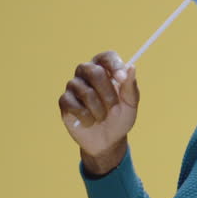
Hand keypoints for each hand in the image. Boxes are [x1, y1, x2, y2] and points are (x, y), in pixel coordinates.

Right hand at [58, 51, 138, 166]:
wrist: (108, 140)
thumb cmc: (120, 117)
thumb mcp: (130, 104)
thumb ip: (130, 87)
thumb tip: (131, 67)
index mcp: (105, 69)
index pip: (107, 57)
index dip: (114, 66)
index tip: (122, 79)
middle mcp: (87, 73)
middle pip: (94, 72)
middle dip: (108, 93)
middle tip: (114, 107)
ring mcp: (74, 86)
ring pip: (85, 92)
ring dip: (99, 109)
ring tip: (102, 117)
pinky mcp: (65, 101)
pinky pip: (74, 105)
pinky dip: (86, 117)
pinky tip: (90, 122)